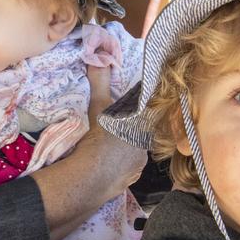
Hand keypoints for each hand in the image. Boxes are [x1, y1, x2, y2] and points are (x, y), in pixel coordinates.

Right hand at [84, 64, 143, 188]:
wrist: (90, 178)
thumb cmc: (98, 140)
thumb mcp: (98, 107)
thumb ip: (101, 82)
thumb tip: (99, 58)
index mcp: (143, 128)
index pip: (149, 116)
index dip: (143, 112)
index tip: (131, 112)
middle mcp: (145, 148)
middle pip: (141, 135)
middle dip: (131, 131)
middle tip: (116, 127)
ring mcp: (138, 166)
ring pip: (135, 153)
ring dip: (125, 149)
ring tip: (109, 146)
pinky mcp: (130, 181)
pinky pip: (128, 169)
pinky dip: (120, 166)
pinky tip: (108, 162)